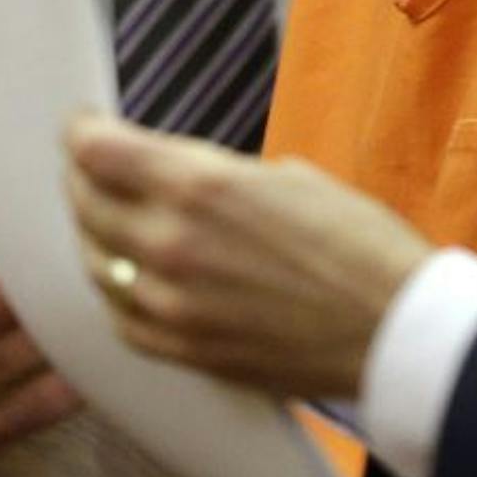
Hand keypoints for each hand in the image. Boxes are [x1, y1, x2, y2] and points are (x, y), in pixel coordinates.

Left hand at [64, 113, 435, 400]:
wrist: (394, 328)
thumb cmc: (357, 243)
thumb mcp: (285, 176)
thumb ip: (214, 176)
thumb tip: (178, 176)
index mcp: (198, 185)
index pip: (97, 151)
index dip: (82, 131)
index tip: (84, 125)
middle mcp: (170, 243)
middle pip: (86, 204)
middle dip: (82, 178)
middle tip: (91, 167)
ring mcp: (172, 304)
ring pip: (96, 264)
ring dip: (94, 236)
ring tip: (105, 219)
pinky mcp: (185, 351)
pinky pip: (121, 320)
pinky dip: (116, 294)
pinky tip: (127, 280)